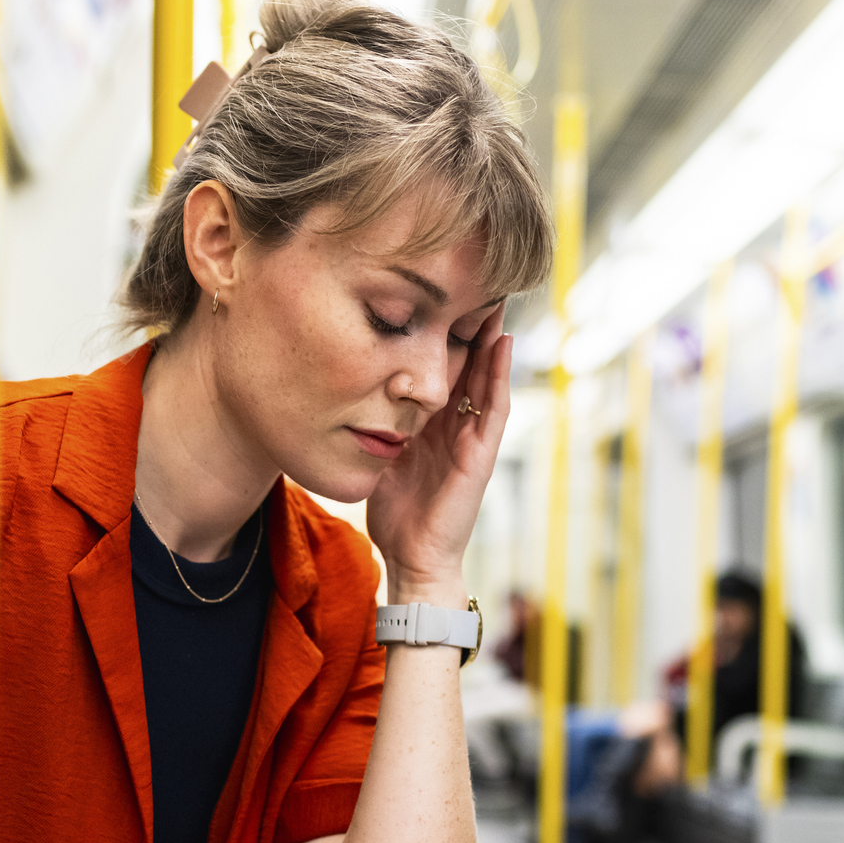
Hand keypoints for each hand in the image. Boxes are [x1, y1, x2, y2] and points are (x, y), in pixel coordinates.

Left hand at [366, 306, 512, 596]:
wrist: (412, 558)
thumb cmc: (396, 513)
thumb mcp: (379, 456)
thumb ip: (373, 426)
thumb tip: (341, 394)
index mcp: (432, 425)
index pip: (442, 371)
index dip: (443, 336)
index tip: (437, 297)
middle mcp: (456, 427)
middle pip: (468, 367)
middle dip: (471, 328)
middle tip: (474, 283)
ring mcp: (472, 439)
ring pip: (487, 379)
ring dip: (492, 341)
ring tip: (495, 300)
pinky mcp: (480, 455)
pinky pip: (494, 409)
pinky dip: (499, 376)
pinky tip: (502, 345)